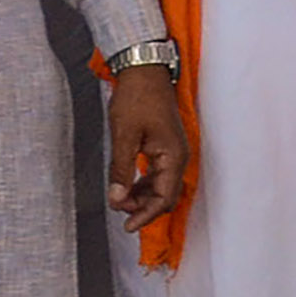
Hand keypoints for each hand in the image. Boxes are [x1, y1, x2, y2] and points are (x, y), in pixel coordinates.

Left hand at [103, 65, 188, 225]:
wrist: (144, 70)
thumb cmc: (137, 97)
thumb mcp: (124, 135)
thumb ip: (122, 170)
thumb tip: (117, 199)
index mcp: (173, 156)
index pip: (164, 198)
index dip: (146, 215)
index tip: (127, 226)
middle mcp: (178, 156)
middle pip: (165, 196)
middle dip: (142, 207)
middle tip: (118, 209)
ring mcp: (172, 151)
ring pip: (160, 186)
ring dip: (141, 196)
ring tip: (119, 198)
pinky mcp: (164, 145)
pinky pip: (157, 173)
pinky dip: (142, 183)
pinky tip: (127, 184)